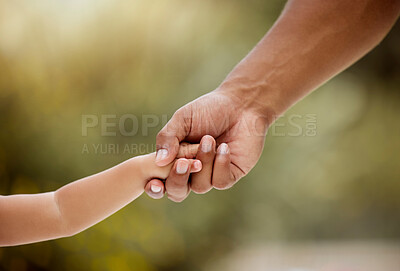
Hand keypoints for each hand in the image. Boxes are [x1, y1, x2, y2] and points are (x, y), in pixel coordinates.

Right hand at [144, 90, 269, 201]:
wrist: (240, 104)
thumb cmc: (209, 109)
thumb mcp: (182, 119)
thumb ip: (168, 138)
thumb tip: (159, 162)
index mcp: (175, 159)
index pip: (160, 182)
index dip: (154, 187)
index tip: (154, 182)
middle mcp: (192, 171)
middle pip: (177, 192)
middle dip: (178, 179)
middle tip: (183, 162)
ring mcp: (211, 174)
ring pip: (200, 186)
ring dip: (203, 162)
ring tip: (209, 139)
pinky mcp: (231, 174)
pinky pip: (220, 182)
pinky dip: (220, 165)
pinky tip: (224, 147)